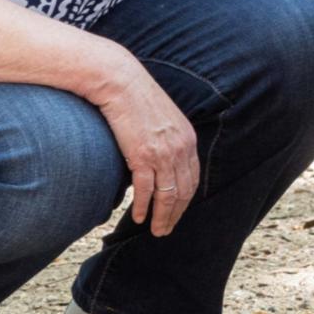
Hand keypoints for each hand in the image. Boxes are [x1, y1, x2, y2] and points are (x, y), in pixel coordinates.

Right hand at [93, 59, 199, 237]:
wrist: (120, 82)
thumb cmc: (137, 99)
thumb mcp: (163, 120)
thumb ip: (168, 140)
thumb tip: (162, 161)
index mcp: (188, 139)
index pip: (193, 178)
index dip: (186, 200)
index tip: (178, 213)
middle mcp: (181, 148)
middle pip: (184, 191)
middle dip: (176, 214)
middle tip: (167, 230)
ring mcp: (163, 153)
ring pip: (168, 195)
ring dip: (162, 217)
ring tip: (157, 231)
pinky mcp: (142, 155)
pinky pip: (146, 190)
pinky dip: (144, 207)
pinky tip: (140, 217)